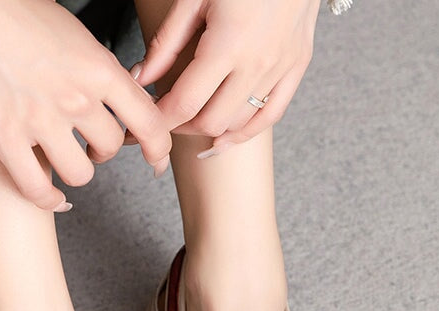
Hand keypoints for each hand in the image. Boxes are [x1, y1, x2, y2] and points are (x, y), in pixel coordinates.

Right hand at [0, 0, 171, 210]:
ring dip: (77, 171)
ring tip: (65, 158)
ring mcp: (39, 121)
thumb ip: (100, 72)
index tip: (156, 162)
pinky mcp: (5, 139)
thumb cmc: (18, 13)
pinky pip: (37, 189)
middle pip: (111, 149)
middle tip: (87, 144)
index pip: (148, 122)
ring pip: (80, 174)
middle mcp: (75, 97)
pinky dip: (49, 200)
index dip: (159, 149)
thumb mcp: (75, 36)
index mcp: (99, 68)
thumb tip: (121, 102)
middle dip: (103, 151)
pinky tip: (54, 197)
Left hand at [126, 0, 319, 152]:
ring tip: (191, 122)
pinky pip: (271, 116)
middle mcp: (256, 64)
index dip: (160, 120)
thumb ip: (166, 42)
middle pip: (211, 122)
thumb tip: (141, 78)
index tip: (146, 123)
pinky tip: (224, 138)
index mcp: (227, 44)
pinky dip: (245, 133)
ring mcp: (280, 68)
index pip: (186, 103)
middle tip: (166, 118)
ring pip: (238, 124)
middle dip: (182, 127)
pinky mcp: (297, 66)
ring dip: (210, 130)